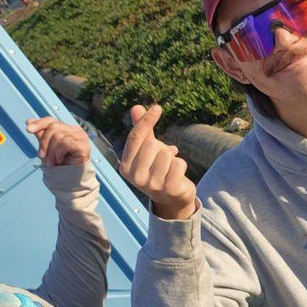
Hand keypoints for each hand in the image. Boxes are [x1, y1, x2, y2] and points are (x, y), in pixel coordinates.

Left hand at [26, 117, 91, 166]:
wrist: (71, 179)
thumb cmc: (61, 164)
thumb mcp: (47, 148)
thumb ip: (41, 135)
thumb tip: (29, 122)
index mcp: (66, 129)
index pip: (51, 121)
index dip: (39, 123)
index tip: (28, 129)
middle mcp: (75, 130)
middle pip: (53, 127)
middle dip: (44, 143)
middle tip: (41, 156)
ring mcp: (80, 137)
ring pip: (58, 136)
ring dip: (51, 152)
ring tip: (52, 162)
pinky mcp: (83, 145)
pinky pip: (65, 143)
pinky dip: (59, 154)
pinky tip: (61, 160)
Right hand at [120, 104, 196, 219]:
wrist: (171, 199)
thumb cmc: (156, 170)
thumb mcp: (147, 151)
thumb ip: (142, 131)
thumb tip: (136, 107)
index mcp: (125, 167)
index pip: (135, 137)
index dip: (146, 120)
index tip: (157, 108)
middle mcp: (135, 177)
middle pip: (151, 144)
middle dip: (161, 147)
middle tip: (162, 159)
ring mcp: (152, 185)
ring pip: (166, 154)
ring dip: (172, 158)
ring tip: (169, 169)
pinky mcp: (169, 189)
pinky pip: (179, 163)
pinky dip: (181, 165)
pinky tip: (177, 175)